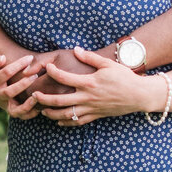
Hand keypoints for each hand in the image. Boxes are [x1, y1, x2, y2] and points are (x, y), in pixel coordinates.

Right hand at [0, 53, 44, 116]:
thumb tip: (3, 59)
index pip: (6, 73)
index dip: (19, 64)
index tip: (30, 58)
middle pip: (9, 92)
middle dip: (23, 84)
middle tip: (35, 75)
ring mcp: (4, 105)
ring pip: (15, 110)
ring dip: (27, 105)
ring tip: (36, 96)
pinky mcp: (11, 111)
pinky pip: (21, 115)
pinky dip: (30, 113)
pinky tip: (40, 106)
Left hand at [36, 49, 156, 126]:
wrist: (138, 95)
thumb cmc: (124, 77)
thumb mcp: (107, 64)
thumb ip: (90, 57)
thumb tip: (76, 49)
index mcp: (89, 82)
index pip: (64, 78)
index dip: (53, 72)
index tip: (47, 68)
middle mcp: (87, 97)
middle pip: (60, 101)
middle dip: (44, 99)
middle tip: (34, 96)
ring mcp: (91, 108)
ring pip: (66, 115)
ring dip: (52, 113)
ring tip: (42, 111)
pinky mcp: (96, 116)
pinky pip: (78, 122)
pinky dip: (66, 122)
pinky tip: (58, 121)